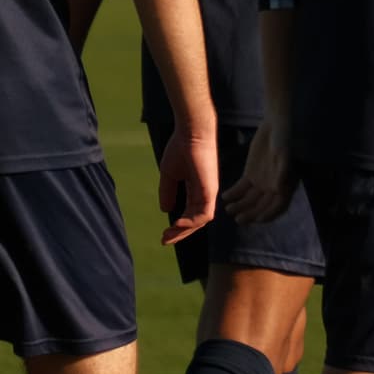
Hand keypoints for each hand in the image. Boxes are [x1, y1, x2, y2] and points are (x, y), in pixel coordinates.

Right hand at [157, 124, 218, 245]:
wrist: (190, 132)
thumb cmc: (181, 148)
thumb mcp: (170, 174)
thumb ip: (168, 191)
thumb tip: (166, 210)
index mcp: (197, 189)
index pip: (190, 214)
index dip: (178, 226)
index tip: (164, 234)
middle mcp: (206, 193)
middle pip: (195, 221)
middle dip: (180, 233)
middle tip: (165, 240)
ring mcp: (209, 192)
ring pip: (200, 220)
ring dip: (184, 230)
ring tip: (168, 235)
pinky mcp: (210, 190)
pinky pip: (204, 213)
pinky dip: (191, 223)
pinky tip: (177, 224)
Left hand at [223, 120, 297, 225]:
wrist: (274, 124)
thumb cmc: (283, 139)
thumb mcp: (284, 153)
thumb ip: (282, 171)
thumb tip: (278, 189)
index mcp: (285, 185)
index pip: (277, 207)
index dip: (268, 215)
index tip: (257, 219)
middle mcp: (273, 188)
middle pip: (261, 206)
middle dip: (250, 214)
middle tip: (238, 219)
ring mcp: (261, 182)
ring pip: (249, 200)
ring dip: (240, 207)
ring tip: (229, 209)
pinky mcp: (250, 175)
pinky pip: (241, 189)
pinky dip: (234, 194)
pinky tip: (225, 197)